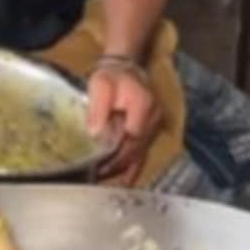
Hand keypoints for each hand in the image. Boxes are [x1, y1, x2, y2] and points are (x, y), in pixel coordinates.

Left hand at [87, 64, 161, 184]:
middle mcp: (153, 118)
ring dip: (122, 168)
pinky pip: (142, 152)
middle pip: (135, 149)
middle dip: (116, 165)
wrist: (124, 67)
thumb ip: (98, 109)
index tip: (97, 164)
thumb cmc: (111, 76)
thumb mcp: (100, 86)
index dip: (114, 154)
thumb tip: (95, 134)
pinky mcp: (150, 130)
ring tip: (104, 178)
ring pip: (139, 153)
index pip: (130, 138)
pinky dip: (132, 167)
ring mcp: (154, 125)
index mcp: (142, 106)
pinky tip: (124, 181)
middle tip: (96, 175)